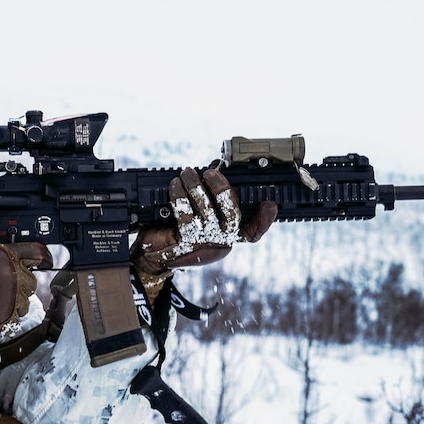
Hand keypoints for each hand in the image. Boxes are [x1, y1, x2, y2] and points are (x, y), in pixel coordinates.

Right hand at [0, 243, 51, 333]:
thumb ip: (1, 253)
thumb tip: (14, 256)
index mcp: (10, 257)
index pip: (36, 253)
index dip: (44, 256)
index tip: (47, 260)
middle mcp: (16, 277)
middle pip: (31, 282)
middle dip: (21, 285)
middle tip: (4, 285)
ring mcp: (14, 299)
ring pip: (24, 303)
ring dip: (15, 302)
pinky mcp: (7, 317)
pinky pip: (12, 319)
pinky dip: (5, 317)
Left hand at [131, 166, 277, 277]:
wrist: (152, 254)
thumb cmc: (177, 229)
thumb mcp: (199, 216)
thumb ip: (211, 199)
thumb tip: (214, 169)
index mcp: (228, 235)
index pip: (252, 232)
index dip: (264, 220)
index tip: (270, 204)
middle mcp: (220, 242)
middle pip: (232, 216)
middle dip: (222, 190)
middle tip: (209, 173)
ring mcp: (203, 244)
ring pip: (206, 211)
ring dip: (195, 187)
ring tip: (187, 173)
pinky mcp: (185, 243)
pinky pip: (185, 215)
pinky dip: (180, 196)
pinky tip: (175, 185)